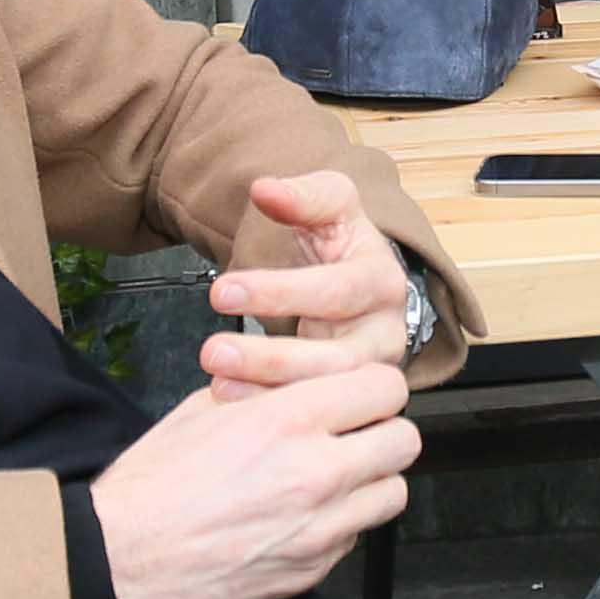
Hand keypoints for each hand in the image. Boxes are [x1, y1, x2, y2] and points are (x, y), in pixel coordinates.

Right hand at [92, 354, 418, 598]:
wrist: (116, 560)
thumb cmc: (148, 488)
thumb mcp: (200, 410)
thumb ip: (263, 391)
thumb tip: (295, 383)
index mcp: (288, 420)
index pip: (384, 386)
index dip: (371, 388)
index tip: (357, 395)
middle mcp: (316, 473)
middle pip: (404, 440)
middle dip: (382, 433)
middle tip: (353, 435)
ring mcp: (320, 528)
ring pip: (393, 493)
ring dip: (371, 482)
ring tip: (334, 478)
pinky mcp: (313, 570)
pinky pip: (356, 537)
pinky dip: (342, 524)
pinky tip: (304, 517)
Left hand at [200, 168, 416, 387]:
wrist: (355, 279)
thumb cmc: (342, 243)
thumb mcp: (331, 206)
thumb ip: (302, 194)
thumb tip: (266, 189)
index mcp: (382, 281)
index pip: (337, 290)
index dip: (279, 292)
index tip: (220, 292)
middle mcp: (385, 332)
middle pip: (337, 357)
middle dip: (271, 356)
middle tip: (213, 350)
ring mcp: (369, 370)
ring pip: (326, 392)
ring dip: (266, 388)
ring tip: (217, 378)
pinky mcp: (349, 397)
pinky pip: (313, 409)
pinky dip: (266, 404)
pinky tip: (230, 396)